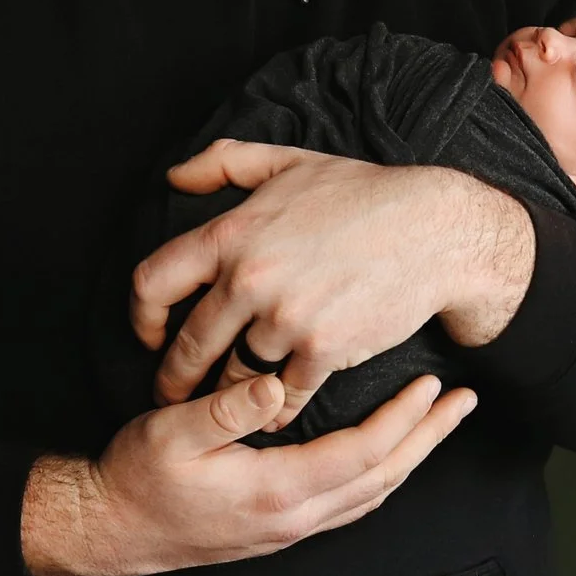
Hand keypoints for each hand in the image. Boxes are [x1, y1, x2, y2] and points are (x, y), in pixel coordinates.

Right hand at [22, 371, 477, 575]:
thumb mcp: (170, 432)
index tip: (432, 385)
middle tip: (465, 403)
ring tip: (440, 424)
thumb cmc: (135, 476)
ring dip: (412, 458)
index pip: (362, 453)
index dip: (402, 419)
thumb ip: (225, 408)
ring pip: (372, 495)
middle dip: (428, 439)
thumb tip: (277, 388)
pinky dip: (381, 475)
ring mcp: (290, 529)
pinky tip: (389, 456)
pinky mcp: (280, 529)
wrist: (109, 530)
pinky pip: (351, 504)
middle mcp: (294, 518)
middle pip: (383, 478)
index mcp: (276, 491)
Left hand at [131, 141, 534, 411]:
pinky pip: (284, 394)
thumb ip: (224, 163)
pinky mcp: (324, 349)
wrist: (434, 230)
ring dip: (225, 398)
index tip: (150, 336)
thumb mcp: (289, 162)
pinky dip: (276, 409)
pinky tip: (274, 413)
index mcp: (232, 233)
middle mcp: (250, 278)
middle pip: (189, 346)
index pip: (154, 283)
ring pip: (234, 377)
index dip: (142, 318)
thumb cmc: (364, 194)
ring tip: (224, 408)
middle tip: (172, 395)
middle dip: (175, 378)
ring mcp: (287, 318)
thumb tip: (174, 176)